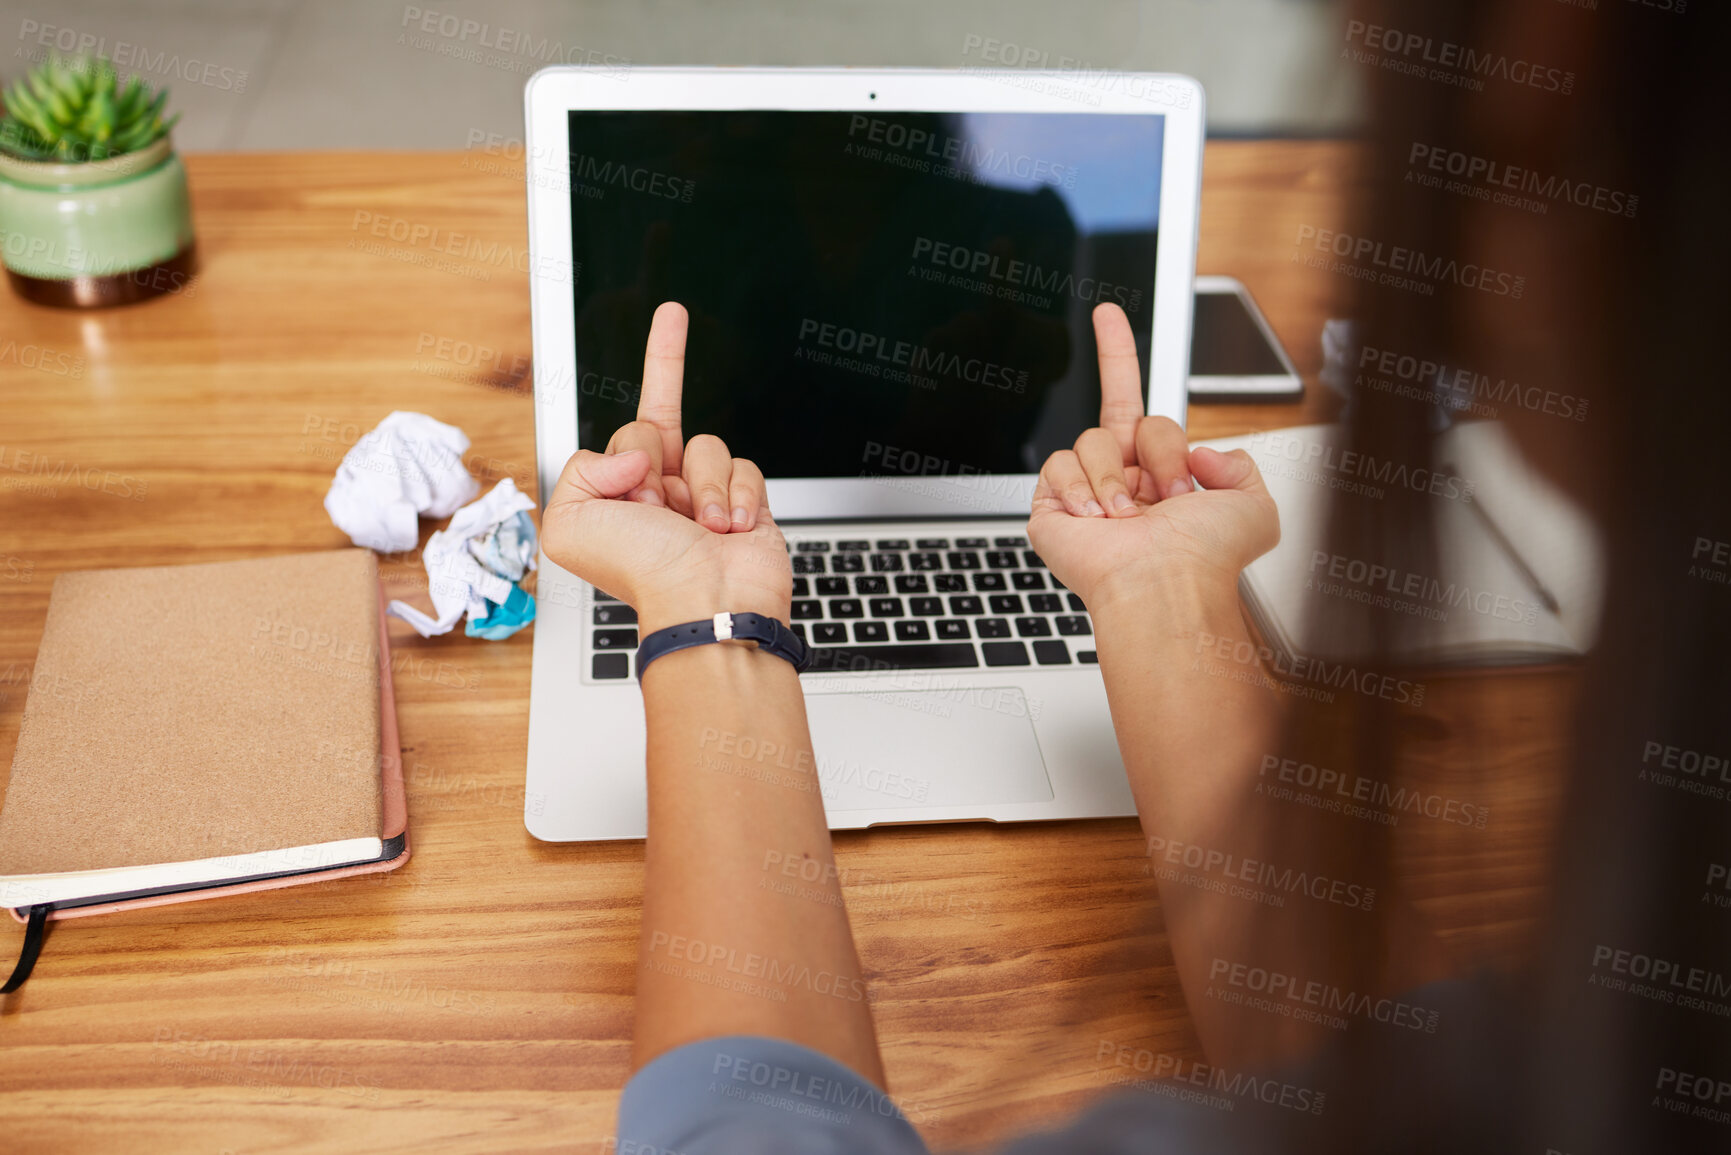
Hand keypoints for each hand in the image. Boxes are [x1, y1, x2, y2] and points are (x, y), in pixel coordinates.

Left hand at [540, 302, 790, 633]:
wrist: (705, 603)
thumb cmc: (641, 572)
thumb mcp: (571, 522)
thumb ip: (583, 468)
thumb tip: (639, 456)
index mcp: (615, 493)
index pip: (626, 425)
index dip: (646, 397)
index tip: (673, 313)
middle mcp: (656, 490)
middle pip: (660, 424)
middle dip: (658, 459)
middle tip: (656, 509)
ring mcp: (702, 497)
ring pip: (707, 445)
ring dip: (704, 485)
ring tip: (703, 528)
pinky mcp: (746, 504)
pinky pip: (745, 466)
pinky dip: (738, 494)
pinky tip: (732, 530)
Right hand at [1028, 303, 1278, 610]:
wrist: (1167, 585)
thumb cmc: (1207, 557)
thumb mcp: (1255, 504)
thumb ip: (1241, 464)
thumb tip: (1200, 453)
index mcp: (1160, 474)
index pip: (1140, 406)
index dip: (1119, 355)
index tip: (1107, 314)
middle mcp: (1122, 478)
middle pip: (1117, 409)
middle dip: (1154, 445)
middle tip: (1172, 491)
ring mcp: (1084, 492)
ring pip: (1092, 437)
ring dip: (1118, 477)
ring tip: (1129, 517)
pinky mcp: (1051, 508)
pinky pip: (1058, 466)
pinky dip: (1081, 489)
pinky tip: (1097, 520)